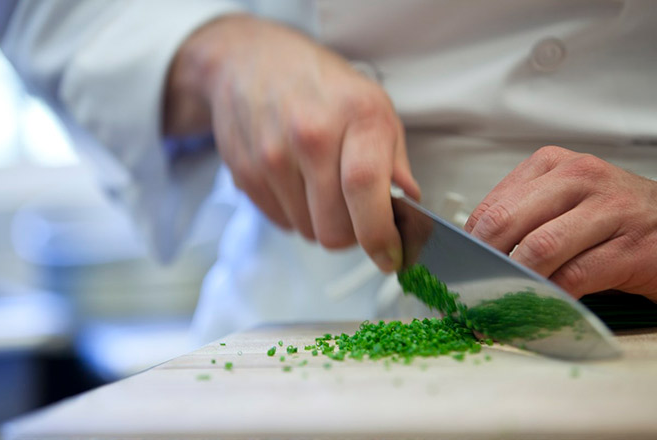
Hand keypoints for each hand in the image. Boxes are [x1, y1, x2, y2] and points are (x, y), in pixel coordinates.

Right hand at [164, 15, 418, 271]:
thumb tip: (410, 209)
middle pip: (335, 228)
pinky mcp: (246, 175)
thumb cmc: (318, 84)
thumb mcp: (372, 104)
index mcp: (355, 115)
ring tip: (321, 186)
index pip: (365, 188)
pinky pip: (282, 223)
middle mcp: (311, 135)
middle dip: (353, 235)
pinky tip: (296, 181)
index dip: (380, 235)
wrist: (247, 62)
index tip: (391, 256)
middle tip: (357, 214)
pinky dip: (296, 213)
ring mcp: (272, 157)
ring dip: (322, 223)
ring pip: (309, 232)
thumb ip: (394, 160)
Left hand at [464, 145, 656, 306]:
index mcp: (553, 165)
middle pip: (507, 222)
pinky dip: (551, 296)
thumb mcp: (566, 203)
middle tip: (469, 291)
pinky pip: (577, 275)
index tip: (456, 271)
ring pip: (539, 248)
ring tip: (499, 302)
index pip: (492, 205)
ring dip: (513, 282)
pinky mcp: (634, 246)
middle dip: (482, 262)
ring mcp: (610, 209)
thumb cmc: (618, 218)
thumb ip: (523, 218)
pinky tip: (540, 306)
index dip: (468, 244)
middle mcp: (580, 178)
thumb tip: (472, 254)